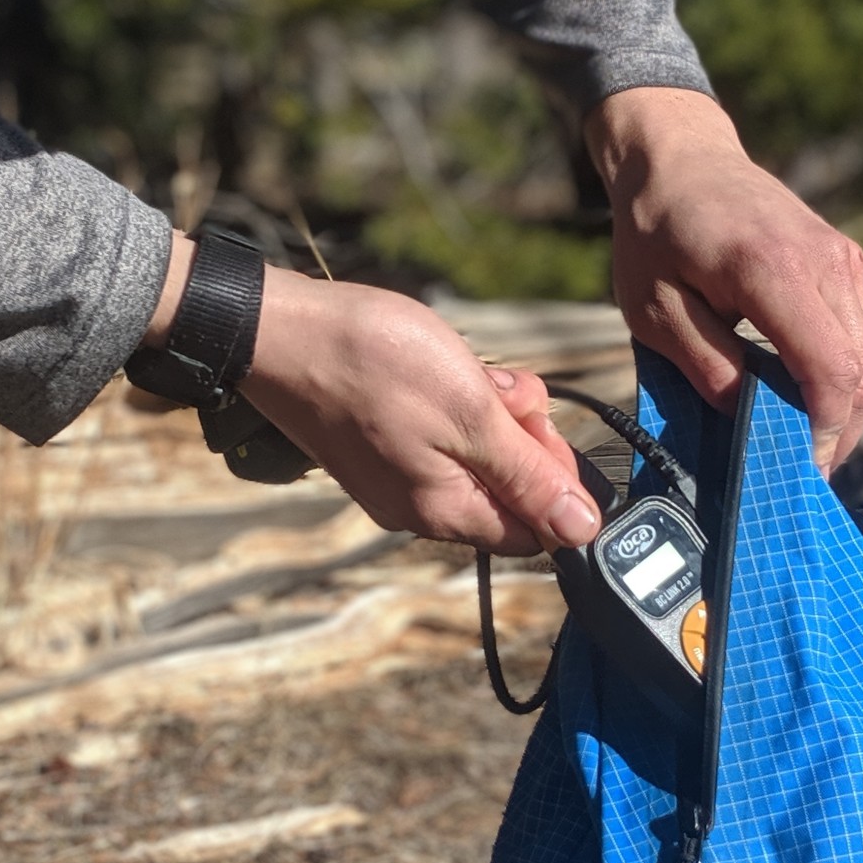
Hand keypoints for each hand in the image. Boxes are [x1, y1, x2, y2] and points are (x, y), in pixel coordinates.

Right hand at [233, 268, 599, 554]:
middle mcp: (417, 509)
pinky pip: (440, 440)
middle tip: (502, 390)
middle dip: (523, 438)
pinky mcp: (377, 447)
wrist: (280, 331)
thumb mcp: (471, 413)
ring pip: (476, 458)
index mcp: (445, 511)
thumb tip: (582, 531)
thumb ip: (528, 476)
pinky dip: (455, 405)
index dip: (556, 484)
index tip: (542, 428)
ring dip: (491, 413)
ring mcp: (393, 479)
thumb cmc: (373, 363)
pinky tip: (441, 368)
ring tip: (468, 371)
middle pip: (507, 493)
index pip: (536, 532)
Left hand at [588, 86, 862, 472]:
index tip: (797, 473)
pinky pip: (860, 338)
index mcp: (773, 270)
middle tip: (794, 475)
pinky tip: (798, 398)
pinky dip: (838, 377)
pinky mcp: (849, 265)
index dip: (822, 433)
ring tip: (793, 442)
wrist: (682, 159)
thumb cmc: (656, 233)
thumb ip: (706, 367)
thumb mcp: (655, 310)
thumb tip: (749, 424)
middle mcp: (826, 263)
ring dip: (839, 410)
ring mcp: (846, 262)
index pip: (831, 371)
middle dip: (835, 435)